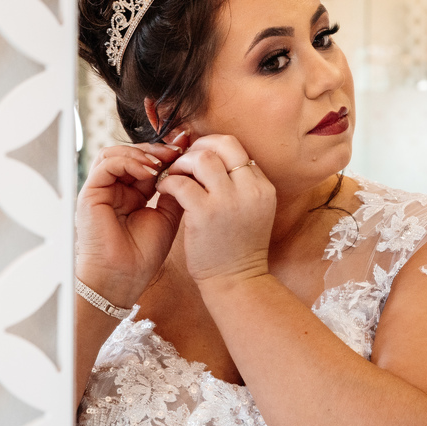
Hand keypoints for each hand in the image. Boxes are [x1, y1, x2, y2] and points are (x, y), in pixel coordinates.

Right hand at [75, 140, 185, 307]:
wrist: (123, 278)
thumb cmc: (142, 255)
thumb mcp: (167, 217)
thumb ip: (174, 193)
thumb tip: (187, 169)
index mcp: (132, 194)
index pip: (145, 163)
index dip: (165, 154)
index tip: (188, 147)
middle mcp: (114, 189)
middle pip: (130, 154)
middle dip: (156, 150)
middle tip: (178, 150)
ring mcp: (101, 190)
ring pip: (115, 153)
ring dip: (142, 154)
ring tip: (162, 163)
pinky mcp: (90, 193)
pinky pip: (107, 164)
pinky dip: (129, 162)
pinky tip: (150, 172)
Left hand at [156, 134, 275, 286]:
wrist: (238, 282)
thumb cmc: (238, 249)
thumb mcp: (253, 212)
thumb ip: (241, 187)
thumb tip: (215, 162)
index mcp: (262, 187)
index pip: (237, 149)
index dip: (213, 148)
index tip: (198, 159)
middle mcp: (250, 189)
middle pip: (224, 144)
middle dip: (199, 147)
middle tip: (184, 162)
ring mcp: (229, 200)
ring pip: (202, 158)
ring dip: (182, 163)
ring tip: (173, 175)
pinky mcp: (206, 213)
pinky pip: (181, 182)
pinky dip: (169, 182)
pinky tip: (164, 190)